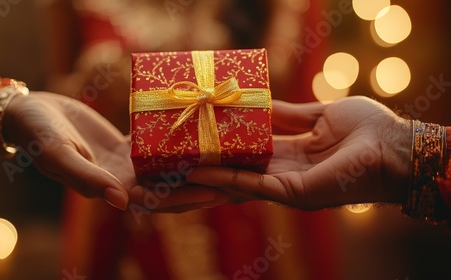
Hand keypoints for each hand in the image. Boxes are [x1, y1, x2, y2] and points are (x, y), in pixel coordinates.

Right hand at [3, 92, 226, 211]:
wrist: (30, 115)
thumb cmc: (38, 136)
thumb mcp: (58, 155)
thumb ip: (86, 179)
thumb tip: (121, 203)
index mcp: (110, 189)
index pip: (156, 200)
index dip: (186, 196)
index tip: (216, 191)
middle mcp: (124, 180)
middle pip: (170, 186)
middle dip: (201, 183)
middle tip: (234, 177)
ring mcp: (127, 163)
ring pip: (167, 165)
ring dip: (194, 162)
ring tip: (225, 153)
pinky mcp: (127, 145)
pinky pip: (156, 142)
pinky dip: (176, 138)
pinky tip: (199, 128)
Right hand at [187, 96, 411, 209]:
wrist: (395, 146)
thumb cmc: (367, 129)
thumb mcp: (319, 115)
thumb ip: (289, 114)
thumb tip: (260, 103)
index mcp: (292, 156)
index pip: (250, 155)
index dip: (225, 148)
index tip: (199, 138)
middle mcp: (285, 175)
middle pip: (238, 173)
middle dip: (209, 168)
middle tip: (177, 159)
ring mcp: (287, 187)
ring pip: (237, 183)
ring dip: (207, 177)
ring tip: (176, 167)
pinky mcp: (292, 192)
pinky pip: (251, 185)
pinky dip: (224, 179)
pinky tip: (200, 171)